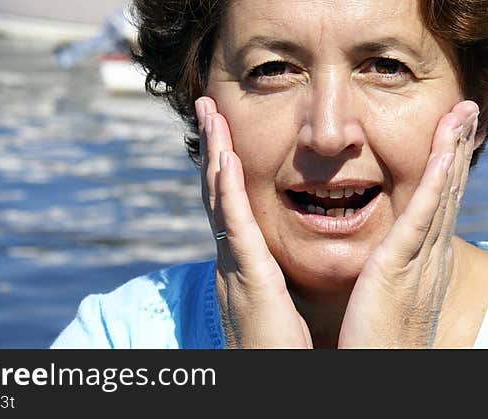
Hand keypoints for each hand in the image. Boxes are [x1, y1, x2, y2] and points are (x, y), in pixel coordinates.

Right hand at [194, 96, 311, 348]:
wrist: (274, 381)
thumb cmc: (281, 352)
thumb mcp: (275, 303)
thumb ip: (272, 277)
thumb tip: (277, 263)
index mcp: (244, 264)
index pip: (230, 203)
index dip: (224, 164)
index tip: (223, 129)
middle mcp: (232, 260)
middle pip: (217, 191)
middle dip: (212, 147)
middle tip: (206, 107)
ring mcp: (235, 267)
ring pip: (219, 198)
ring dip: (214, 153)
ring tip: (209, 115)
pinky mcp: (247, 278)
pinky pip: (235, 225)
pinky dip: (227, 189)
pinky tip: (224, 158)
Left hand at [337, 100, 479, 347]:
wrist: (382, 373)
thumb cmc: (378, 344)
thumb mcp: (393, 297)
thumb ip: (394, 270)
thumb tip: (394, 256)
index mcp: (426, 261)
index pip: (441, 202)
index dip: (449, 164)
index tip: (454, 132)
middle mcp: (432, 256)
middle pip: (450, 190)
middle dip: (459, 146)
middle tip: (467, 108)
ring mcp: (422, 260)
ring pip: (444, 194)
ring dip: (454, 150)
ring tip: (463, 113)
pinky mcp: (401, 266)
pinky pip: (424, 215)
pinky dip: (438, 181)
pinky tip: (446, 152)